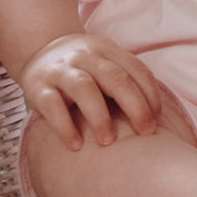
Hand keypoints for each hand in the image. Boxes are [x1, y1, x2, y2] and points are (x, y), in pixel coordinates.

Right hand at [18, 33, 161, 149]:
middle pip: (114, 78)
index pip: (136, 70)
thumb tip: (159, 119)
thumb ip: (127, 82)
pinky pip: (51, 105)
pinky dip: (64, 125)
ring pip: (83, 88)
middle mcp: (84, 57)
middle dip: (135, 106)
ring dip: (99, 116)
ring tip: (108, 142)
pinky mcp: (37, 86)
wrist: (39, 51)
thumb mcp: (105, 65)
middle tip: (145, 133)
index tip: (157, 120)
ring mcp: (60, 70)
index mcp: (107, 51)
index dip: (150, 95)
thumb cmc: (84, 70)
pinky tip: (76, 145)